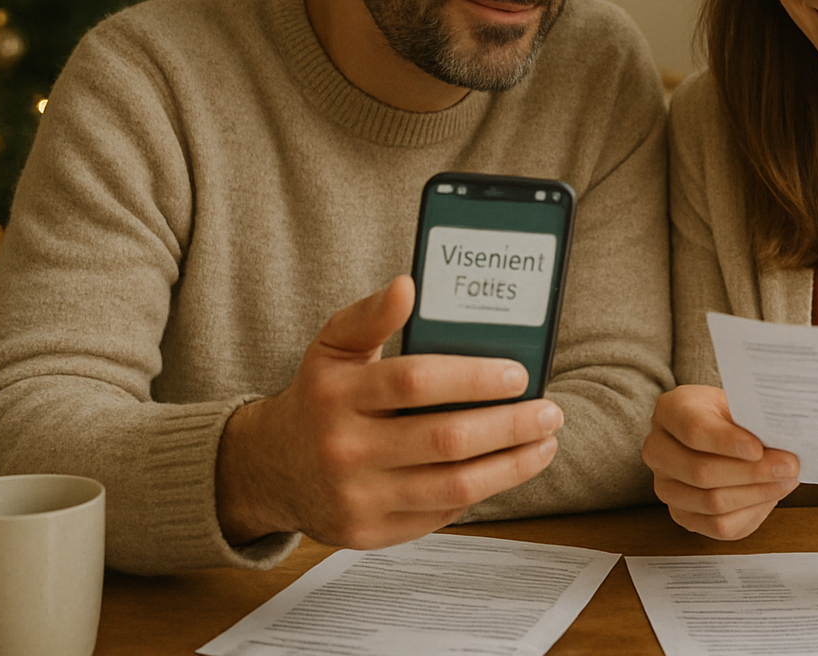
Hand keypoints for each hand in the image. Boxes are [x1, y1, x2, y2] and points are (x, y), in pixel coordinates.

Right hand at [215, 275, 561, 548]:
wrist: (269, 469)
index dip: (474, 378)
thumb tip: (407, 284)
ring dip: (510, 467)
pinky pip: (439, 515)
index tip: (519, 375)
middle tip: (548, 412)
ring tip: (543, 444)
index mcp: (338, 394)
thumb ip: (369, 314)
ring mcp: (357, 496)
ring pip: (452, 486)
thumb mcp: (331, 348)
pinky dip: (480, 493)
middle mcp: (345, 448)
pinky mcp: (369, 533)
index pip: (415, 382)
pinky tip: (504, 470)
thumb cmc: (318, 399)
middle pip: (444, 439)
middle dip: (509, 426)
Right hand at [641, 384, 798, 538]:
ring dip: (756, 494)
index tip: (759, 449)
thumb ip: (753, 419)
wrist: (719, 432)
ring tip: (785, 481)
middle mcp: (657, 449)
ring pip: (711, 503)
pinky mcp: (681, 514)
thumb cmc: (731, 415)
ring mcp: (666, 486)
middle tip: (788, 467)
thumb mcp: (738, 403)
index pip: (693, 430)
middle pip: (701, 471)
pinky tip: (769, 497)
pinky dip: (750, 514)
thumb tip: (783, 438)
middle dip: (752, 473)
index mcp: (669, 411)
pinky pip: (718, 526)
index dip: (727, 442)